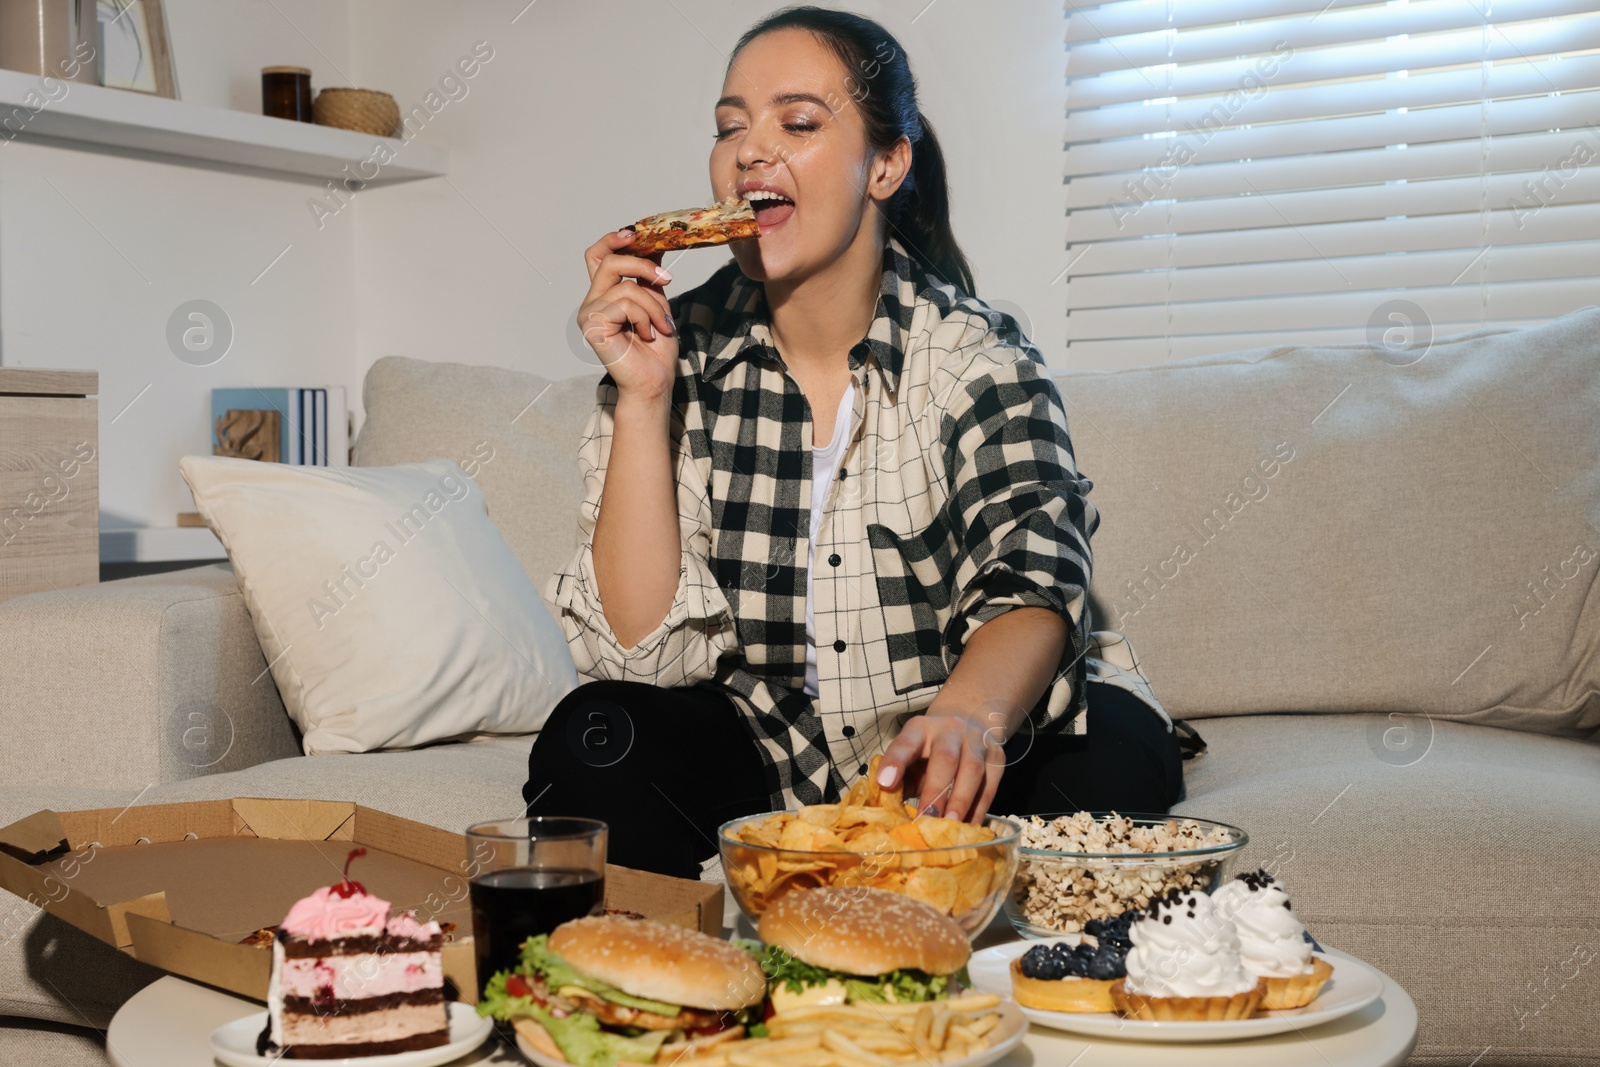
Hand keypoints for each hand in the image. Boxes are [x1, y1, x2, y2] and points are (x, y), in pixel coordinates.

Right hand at [578, 230, 678, 402]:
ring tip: (660, 326)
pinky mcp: (592, 326)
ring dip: (653, 306)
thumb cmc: (655, 349)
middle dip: (643, 265)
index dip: (612, 240)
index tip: (635, 234)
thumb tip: (653, 247)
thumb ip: (648, 279)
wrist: (654, 381)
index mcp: (605, 295)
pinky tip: (648, 334)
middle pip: (609, 261)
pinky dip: (645, 318)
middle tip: (666, 278)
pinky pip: (625, 304)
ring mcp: (588, 314)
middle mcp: (592, 302)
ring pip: (626, 287)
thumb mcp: (657, 304)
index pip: (597, 256)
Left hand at [876, 708, 1005, 823]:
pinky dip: (979, 810)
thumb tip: (891, 811)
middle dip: (935, 791)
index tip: (885, 784)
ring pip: (972, 770)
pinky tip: (969, 828)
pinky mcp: (997, 758)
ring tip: (950, 827)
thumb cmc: (930, 749)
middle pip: (945, 758)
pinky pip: (990, 786)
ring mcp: (977, 742)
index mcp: (920, 729)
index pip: (905, 743)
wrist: (970, 718)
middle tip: (926, 820)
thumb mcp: (911, 754)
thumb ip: (901, 777)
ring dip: (960, 802)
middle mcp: (949, 730)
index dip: (895, 762)